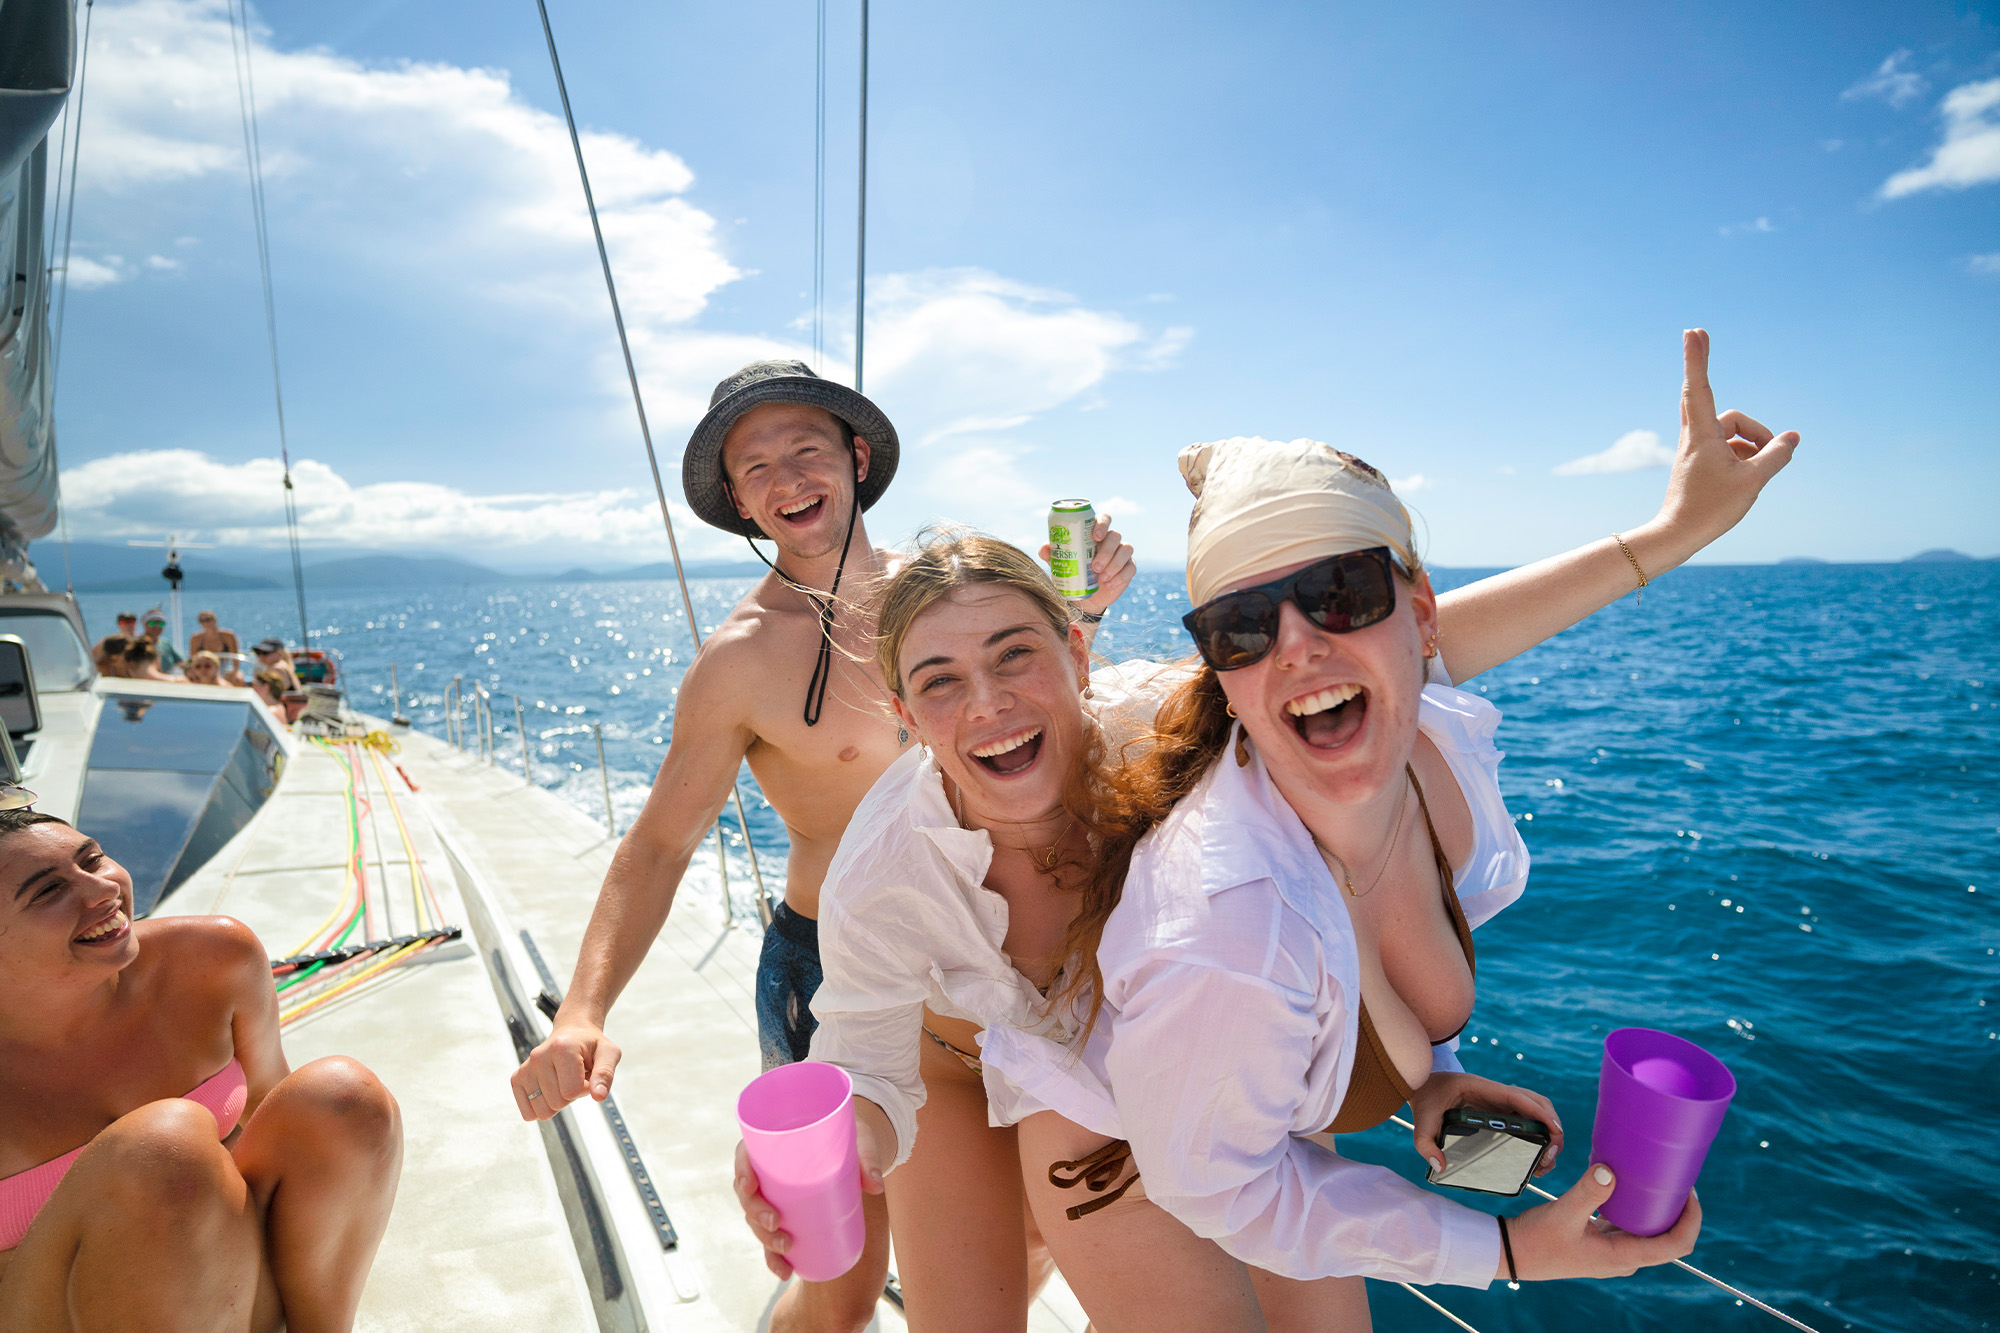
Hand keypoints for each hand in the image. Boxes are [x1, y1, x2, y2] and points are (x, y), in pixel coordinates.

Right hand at [509, 1016, 620, 1121]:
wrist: (572, 1033)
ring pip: (543, 1111)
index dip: (585, 1089)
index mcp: (562, 1048)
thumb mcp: (609, 1054)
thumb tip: (598, 1096)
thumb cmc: (592, 1045)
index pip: (572, 1091)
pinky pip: (528, 1113)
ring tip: (564, 1080)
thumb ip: (605, 1074)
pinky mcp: (517, 1079)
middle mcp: (539, 1056)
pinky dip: (543, 1107)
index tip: (588, 1074)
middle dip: (572, 1095)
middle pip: (557, 1103)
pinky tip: (550, 1090)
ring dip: (558, 1100)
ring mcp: (526, 1068)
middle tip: (576, 1076)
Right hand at [733, 1097, 891, 1279]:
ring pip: (755, 1220)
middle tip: (775, 1223)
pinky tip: (785, 1271)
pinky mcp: (786, 1217)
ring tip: (786, 1248)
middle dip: (755, 1212)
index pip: (745, 1154)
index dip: (741, 1170)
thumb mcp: (860, 1141)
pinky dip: (775, 1258)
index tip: (750, 1186)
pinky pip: (772, 1239)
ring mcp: (774, 1197)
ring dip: (765, 1238)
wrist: (858, 1150)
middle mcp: (768, 1171)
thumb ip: (867, 1159)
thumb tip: (876, 1185)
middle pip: (747, 1193)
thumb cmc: (852, 1138)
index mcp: (776, 1143)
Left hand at [1038, 513, 1135, 618]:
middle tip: (1094, 566)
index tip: (1095, 536)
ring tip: (1102, 577)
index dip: (1102, 524)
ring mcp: (1121, 554)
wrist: (1084, 598)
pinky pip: (1130, 568)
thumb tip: (1044, 548)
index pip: (1104, 519)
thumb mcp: (1059, 565)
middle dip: (1106, 551)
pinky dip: (1120, 576)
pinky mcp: (1128, 568)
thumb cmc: (1071, 574)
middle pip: (1115, 536)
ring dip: (1114, 563)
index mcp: (1095, 534)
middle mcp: (1110, 540)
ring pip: (1125, 550)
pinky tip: (1110, 584)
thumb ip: (1051, 554)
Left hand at [1408, 1071, 1563, 1177]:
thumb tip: (1439, 1166)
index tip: (1554, 1130)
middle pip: (1536, 1103)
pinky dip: (1539, 1133)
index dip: (1540, 1113)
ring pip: (1535, 1111)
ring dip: (1548, 1131)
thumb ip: (1425, 1142)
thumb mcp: (1421, 1119)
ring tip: (1546, 1161)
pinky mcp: (1500, 1111)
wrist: (1423, 1084)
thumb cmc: (1425, 1097)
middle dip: (1551, 1126)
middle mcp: (1496, 1093)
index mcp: (1482, 1088)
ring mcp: (1500, 1101)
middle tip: (1551, 1155)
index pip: (1519, 1097)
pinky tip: (1537, 1156)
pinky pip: (1527, 1119)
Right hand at [1504, 1164, 1700, 1280]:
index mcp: (1623, 1256)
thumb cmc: (1536, 1240)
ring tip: (1659, 1179)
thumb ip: (1587, 1192)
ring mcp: (1613, 1250)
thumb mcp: (1562, 1214)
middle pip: (1668, 1239)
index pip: (1674, 1245)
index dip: (1691, 1220)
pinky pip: (1631, 1226)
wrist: (1512, 1253)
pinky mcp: (1601, 1241)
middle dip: (1679, 1211)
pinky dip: (1638, 1208)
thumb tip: (1609, 1170)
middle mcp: (1624, 1257)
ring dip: (1660, 1210)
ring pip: (1650, 1232)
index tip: (1690, 1192)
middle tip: (1677, 1178)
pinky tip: (1631, 1187)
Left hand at [1652, 328, 1799, 551]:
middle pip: (1706, 396)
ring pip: (1729, 428)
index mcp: (1702, 434)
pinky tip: (1751, 475)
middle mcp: (1695, 436)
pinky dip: (1744, 453)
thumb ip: (1776, 456)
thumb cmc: (1712, 508)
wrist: (1679, 534)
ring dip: (1749, 439)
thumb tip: (1792, 438)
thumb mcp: (1753, 481)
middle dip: (1702, 367)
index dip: (1697, 358)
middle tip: (1698, 334)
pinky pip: (1728, 445)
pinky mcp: (1701, 461)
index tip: (1693, 331)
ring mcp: (1696, 448)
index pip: (1699, 386)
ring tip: (1758, 468)